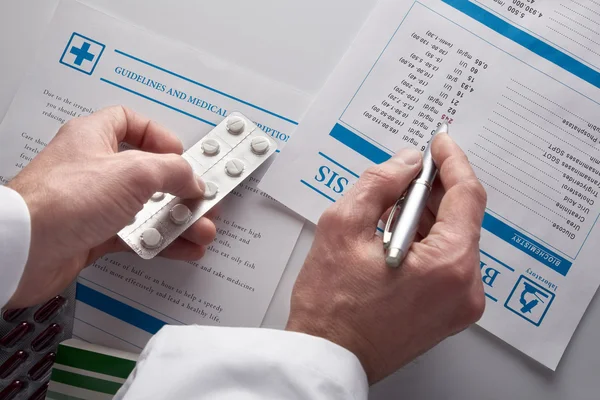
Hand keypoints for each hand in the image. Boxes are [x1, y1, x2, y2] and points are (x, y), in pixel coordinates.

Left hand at [6, 106, 216, 307]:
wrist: (23, 250)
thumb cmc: (59, 202)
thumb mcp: (133, 172)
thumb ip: (173, 171)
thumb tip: (192, 178)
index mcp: (93, 137)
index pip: (130, 122)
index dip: (159, 136)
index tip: (181, 154)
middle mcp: (92, 168)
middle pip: (147, 172)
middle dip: (181, 189)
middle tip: (201, 199)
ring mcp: (93, 203)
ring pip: (144, 207)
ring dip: (176, 219)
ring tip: (199, 229)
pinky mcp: (92, 233)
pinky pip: (134, 234)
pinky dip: (158, 240)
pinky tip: (177, 247)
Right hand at [286, 133, 486, 383]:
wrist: (328, 356)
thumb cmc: (331, 307)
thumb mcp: (344, 227)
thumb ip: (380, 183)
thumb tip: (405, 163)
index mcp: (449, 265)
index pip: (467, 195)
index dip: (452, 161)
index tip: (440, 144)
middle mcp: (465, 288)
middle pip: (461, 218)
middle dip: (432, 190)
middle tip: (403, 175)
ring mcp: (459, 305)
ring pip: (452, 240)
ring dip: (425, 217)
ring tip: (387, 211)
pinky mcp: (447, 314)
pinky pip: (446, 263)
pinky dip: (425, 242)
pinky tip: (394, 236)